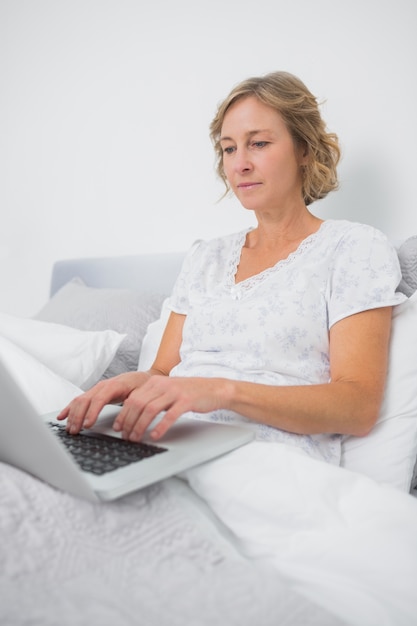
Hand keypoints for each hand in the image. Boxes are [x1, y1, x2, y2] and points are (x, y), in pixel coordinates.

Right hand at [57, 371, 150, 433]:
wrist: (141, 378)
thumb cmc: (141, 386)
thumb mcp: (140, 395)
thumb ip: (132, 404)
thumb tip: (124, 418)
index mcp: (114, 386)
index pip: (99, 399)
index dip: (92, 413)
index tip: (87, 425)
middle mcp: (102, 386)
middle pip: (85, 400)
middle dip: (78, 417)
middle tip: (75, 431)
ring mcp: (96, 389)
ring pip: (79, 400)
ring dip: (72, 415)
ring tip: (70, 429)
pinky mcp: (93, 393)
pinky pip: (78, 400)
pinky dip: (69, 408)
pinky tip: (62, 416)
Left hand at [112, 375, 229, 441]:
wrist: (214, 389)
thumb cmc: (190, 393)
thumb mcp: (167, 391)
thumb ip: (152, 398)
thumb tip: (133, 415)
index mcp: (155, 382)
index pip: (132, 398)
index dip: (123, 414)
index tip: (118, 427)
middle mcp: (163, 384)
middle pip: (138, 404)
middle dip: (129, 422)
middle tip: (126, 437)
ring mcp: (174, 392)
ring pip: (150, 409)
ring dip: (140, 426)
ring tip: (137, 438)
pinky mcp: (186, 400)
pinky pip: (169, 415)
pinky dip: (160, 426)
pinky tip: (155, 435)